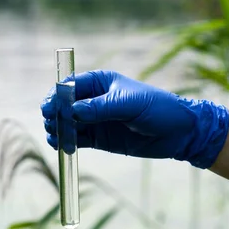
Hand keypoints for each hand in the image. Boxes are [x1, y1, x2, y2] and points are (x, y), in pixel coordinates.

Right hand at [40, 70, 228, 168]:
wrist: (179, 133)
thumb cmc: (158, 108)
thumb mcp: (129, 104)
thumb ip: (100, 107)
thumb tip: (73, 110)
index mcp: (99, 82)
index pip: (69, 85)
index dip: (56, 95)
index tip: (49, 107)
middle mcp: (93, 99)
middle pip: (63, 105)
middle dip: (54, 114)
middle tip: (52, 124)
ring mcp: (94, 120)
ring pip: (66, 123)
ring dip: (58, 129)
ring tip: (57, 138)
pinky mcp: (98, 138)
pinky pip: (76, 139)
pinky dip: (67, 142)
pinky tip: (63, 146)